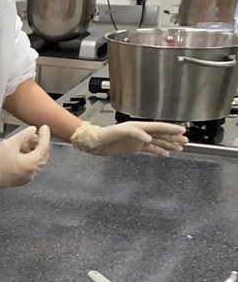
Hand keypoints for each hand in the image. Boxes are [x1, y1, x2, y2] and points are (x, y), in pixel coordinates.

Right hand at [0, 125, 50, 190]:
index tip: (44, 127)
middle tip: (33, 135)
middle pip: (43, 156)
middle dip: (40, 144)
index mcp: (31, 164)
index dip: (45, 136)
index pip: (44, 148)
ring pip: (37, 163)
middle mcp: (32, 173)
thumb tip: (33, 130)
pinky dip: (29, 159)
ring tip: (24, 143)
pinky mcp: (20, 181)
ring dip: (34, 152)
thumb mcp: (10, 143)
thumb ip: (24, 135)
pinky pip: (30, 168)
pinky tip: (20, 153)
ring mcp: (27, 178)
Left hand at [70, 121, 186, 156]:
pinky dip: (158, 151)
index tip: (182, 130)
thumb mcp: (119, 132)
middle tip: (186, 141)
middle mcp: (140, 133)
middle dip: (173, 137)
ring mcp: (138, 140)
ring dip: (169, 144)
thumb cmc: (105, 135)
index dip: (170, 129)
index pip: (158, 127)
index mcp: (138, 127)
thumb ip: (134, 133)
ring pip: (157, 142)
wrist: (95, 142)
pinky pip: (150, 149)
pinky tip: (166, 154)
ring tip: (180, 148)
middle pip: (160, 134)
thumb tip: (149, 138)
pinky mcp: (134, 147)